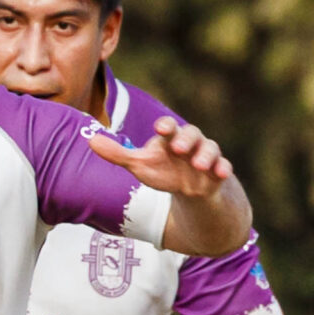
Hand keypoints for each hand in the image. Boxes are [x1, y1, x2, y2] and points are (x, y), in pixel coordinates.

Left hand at [87, 115, 234, 201]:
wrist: (189, 188)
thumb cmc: (162, 170)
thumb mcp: (138, 163)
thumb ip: (116, 153)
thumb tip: (89, 140)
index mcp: (170, 137)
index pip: (168, 126)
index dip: (165, 126)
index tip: (160, 128)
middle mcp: (190, 142)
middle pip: (192, 133)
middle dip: (186, 140)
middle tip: (178, 148)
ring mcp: (206, 155)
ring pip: (210, 148)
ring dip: (205, 155)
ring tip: (199, 164)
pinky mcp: (218, 170)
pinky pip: (224, 167)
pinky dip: (223, 169)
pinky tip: (221, 173)